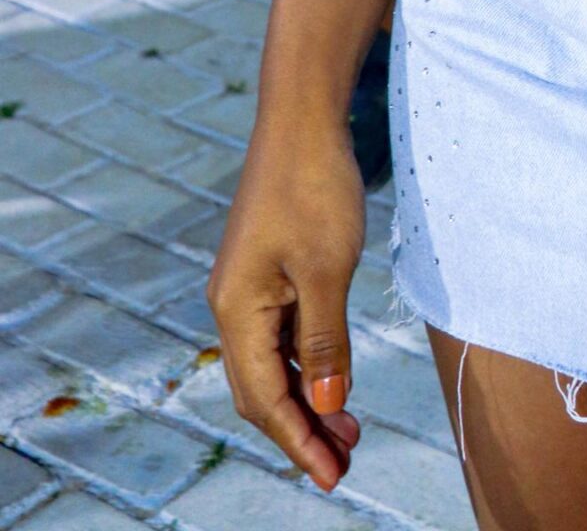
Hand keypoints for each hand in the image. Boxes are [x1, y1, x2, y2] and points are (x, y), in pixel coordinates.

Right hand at [208, 124, 366, 489]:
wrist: (301, 118)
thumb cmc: (315, 186)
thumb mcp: (329, 269)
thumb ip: (326, 341)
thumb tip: (328, 404)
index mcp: (237, 310)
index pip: (265, 398)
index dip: (299, 441)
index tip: (334, 475)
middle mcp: (231, 306)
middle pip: (261, 390)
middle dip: (302, 428)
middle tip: (347, 459)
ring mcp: (246, 288)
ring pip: (270, 365)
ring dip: (306, 397)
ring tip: (348, 428)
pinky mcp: (264, 271)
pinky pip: (279, 336)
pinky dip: (306, 363)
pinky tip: (333, 375)